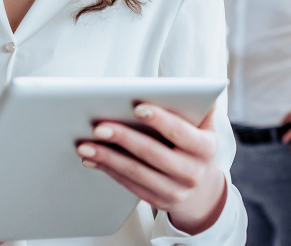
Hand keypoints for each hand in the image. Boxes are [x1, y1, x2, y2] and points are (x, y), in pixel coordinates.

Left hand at [76, 104, 227, 234]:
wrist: (203, 191)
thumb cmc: (196, 149)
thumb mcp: (204, 130)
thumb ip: (198, 109)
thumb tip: (197, 89)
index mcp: (206, 148)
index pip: (181, 132)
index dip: (160, 119)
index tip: (137, 108)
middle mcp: (192, 172)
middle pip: (152, 153)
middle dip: (123, 138)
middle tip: (98, 127)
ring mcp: (175, 190)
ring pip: (135, 172)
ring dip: (107, 158)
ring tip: (85, 146)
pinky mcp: (157, 200)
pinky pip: (129, 184)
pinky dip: (108, 170)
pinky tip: (92, 159)